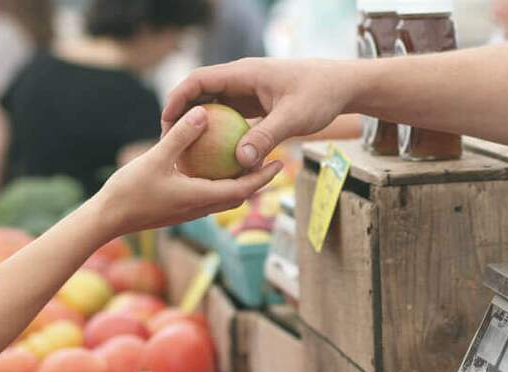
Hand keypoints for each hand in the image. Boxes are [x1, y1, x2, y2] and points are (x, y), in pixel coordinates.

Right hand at [93, 106, 282, 237]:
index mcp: (200, 198)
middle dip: (258, 180)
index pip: (242, 189)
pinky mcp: (178, 209)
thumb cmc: (129, 191)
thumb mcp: (155, 158)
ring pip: (223, 197)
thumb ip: (181, 136)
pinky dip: (217, 182)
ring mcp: (189, 210)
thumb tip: (203, 113)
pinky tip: (211, 165)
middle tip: (272, 160)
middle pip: (238, 195)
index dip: (263, 177)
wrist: (107, 220)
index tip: (280, 162)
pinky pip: (206, 195)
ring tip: (247, 161)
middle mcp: (200, 207)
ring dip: (239, 182)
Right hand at [161, 58, 355, 168]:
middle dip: (182, 116)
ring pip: (215, 107)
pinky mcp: (256, 105)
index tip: (166, 122)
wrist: (342, 86)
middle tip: (169, 143)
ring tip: (186, 153)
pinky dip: (221, 134)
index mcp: (244, 73)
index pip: (199, 80)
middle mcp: (242, 80)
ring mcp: (248, 92)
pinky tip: (216, 158)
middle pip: (201, 94)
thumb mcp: (293, 118)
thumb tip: (240, 161)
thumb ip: (266, 137)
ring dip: (201, 127)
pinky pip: (231, 118)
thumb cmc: (320, 95)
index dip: (178, 99)